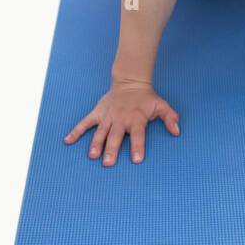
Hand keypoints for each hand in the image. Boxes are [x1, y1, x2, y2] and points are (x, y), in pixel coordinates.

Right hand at [63, 79, 179, 165]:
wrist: (130, 82)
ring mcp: (108, 116)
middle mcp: (121, 119)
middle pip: (116, 136)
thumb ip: (170, 118)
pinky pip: (85, 122)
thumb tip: (177, 131)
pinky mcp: (98, 113)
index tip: (137, 159)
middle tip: (108, 163)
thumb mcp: (161, 106)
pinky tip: (68, 141)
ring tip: (92, 156)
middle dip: (112, 149)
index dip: (138, 146)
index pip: (138, 134)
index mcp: (136, 118)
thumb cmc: (147, 98)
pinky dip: (76, 131)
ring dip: (96, 144)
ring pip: (100, 132)